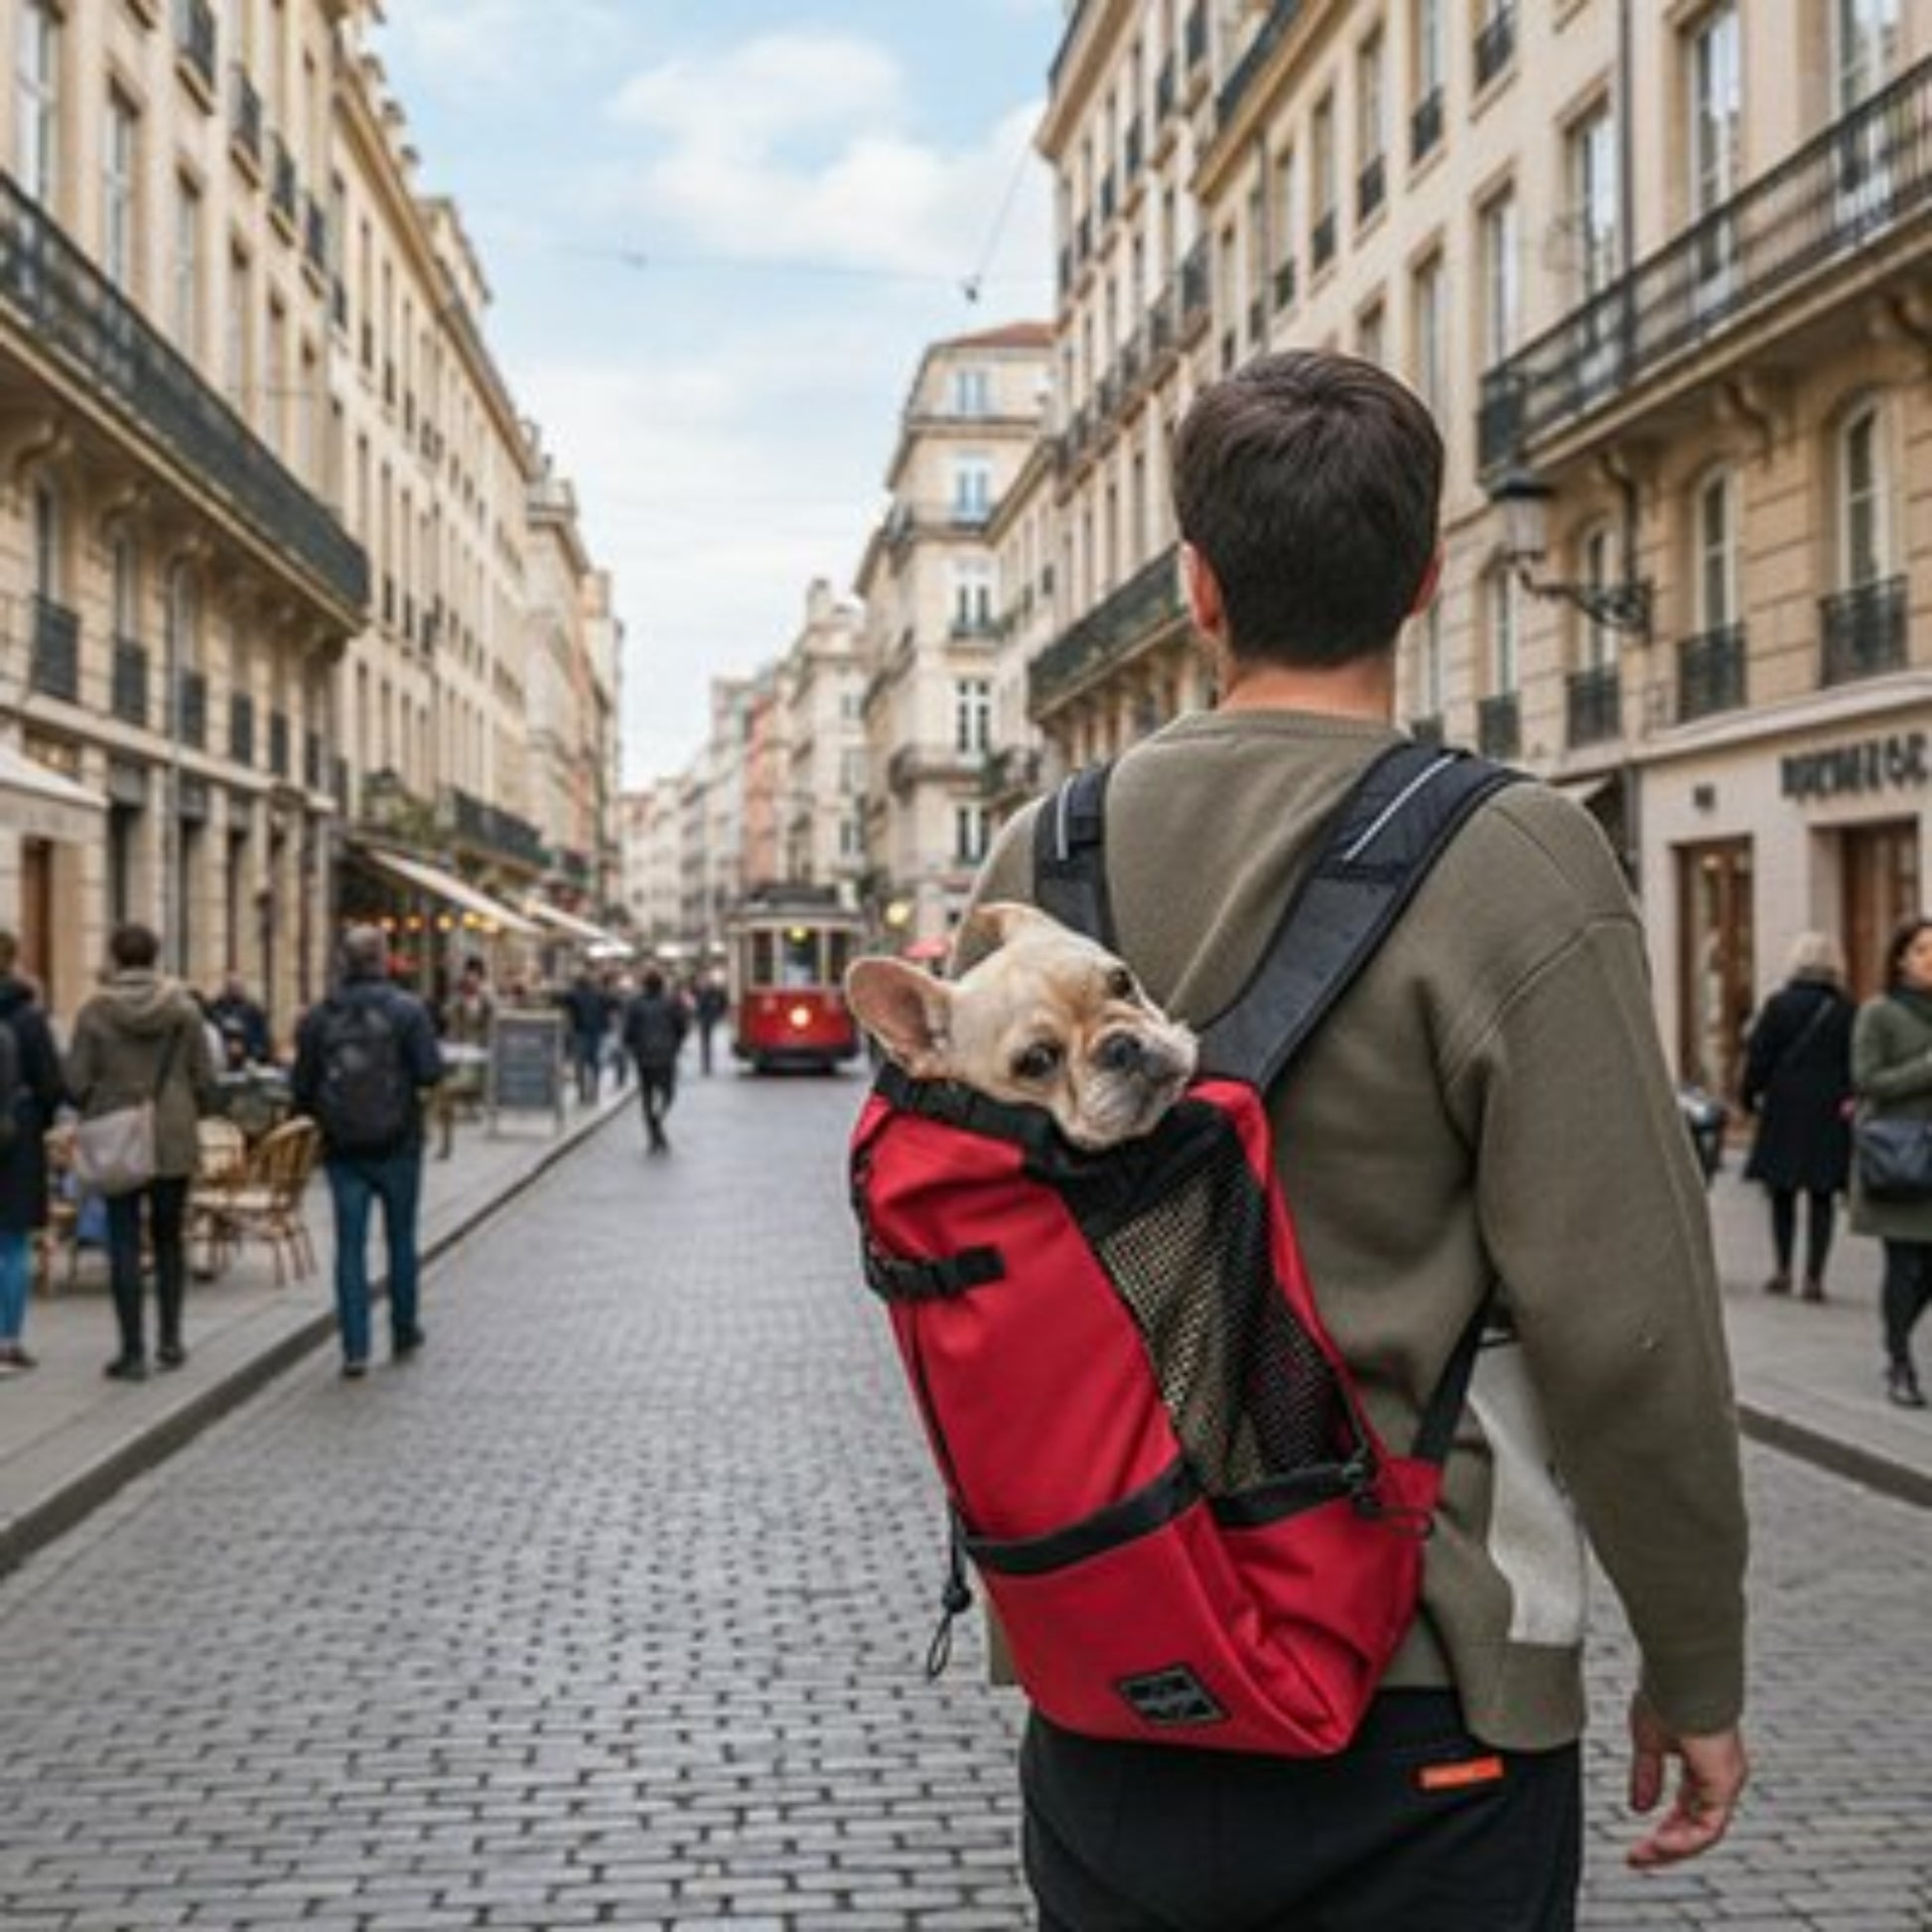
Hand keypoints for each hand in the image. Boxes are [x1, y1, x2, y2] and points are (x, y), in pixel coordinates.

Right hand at [1626, 1694, 1747, 1869]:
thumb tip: (1639, 1806)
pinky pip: (1707, 1827)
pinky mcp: (1724, 1783)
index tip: (1638, 1842)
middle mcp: (1720, 1776)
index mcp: (1704, 1764)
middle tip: (1638, 1858)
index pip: (1687, 1808)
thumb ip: (1646, 1774)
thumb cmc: (1666, 1693)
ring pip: (1704, 1831)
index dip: (1664, 1827)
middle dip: (1666, 1845)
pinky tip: (1659, 1842)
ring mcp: (1725, 1781)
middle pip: (1697, 1826)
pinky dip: (1683, 1839)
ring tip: (1644, 1855)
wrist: (1679, 1673)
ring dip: (1672, 1848)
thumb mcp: (1647, 1741)